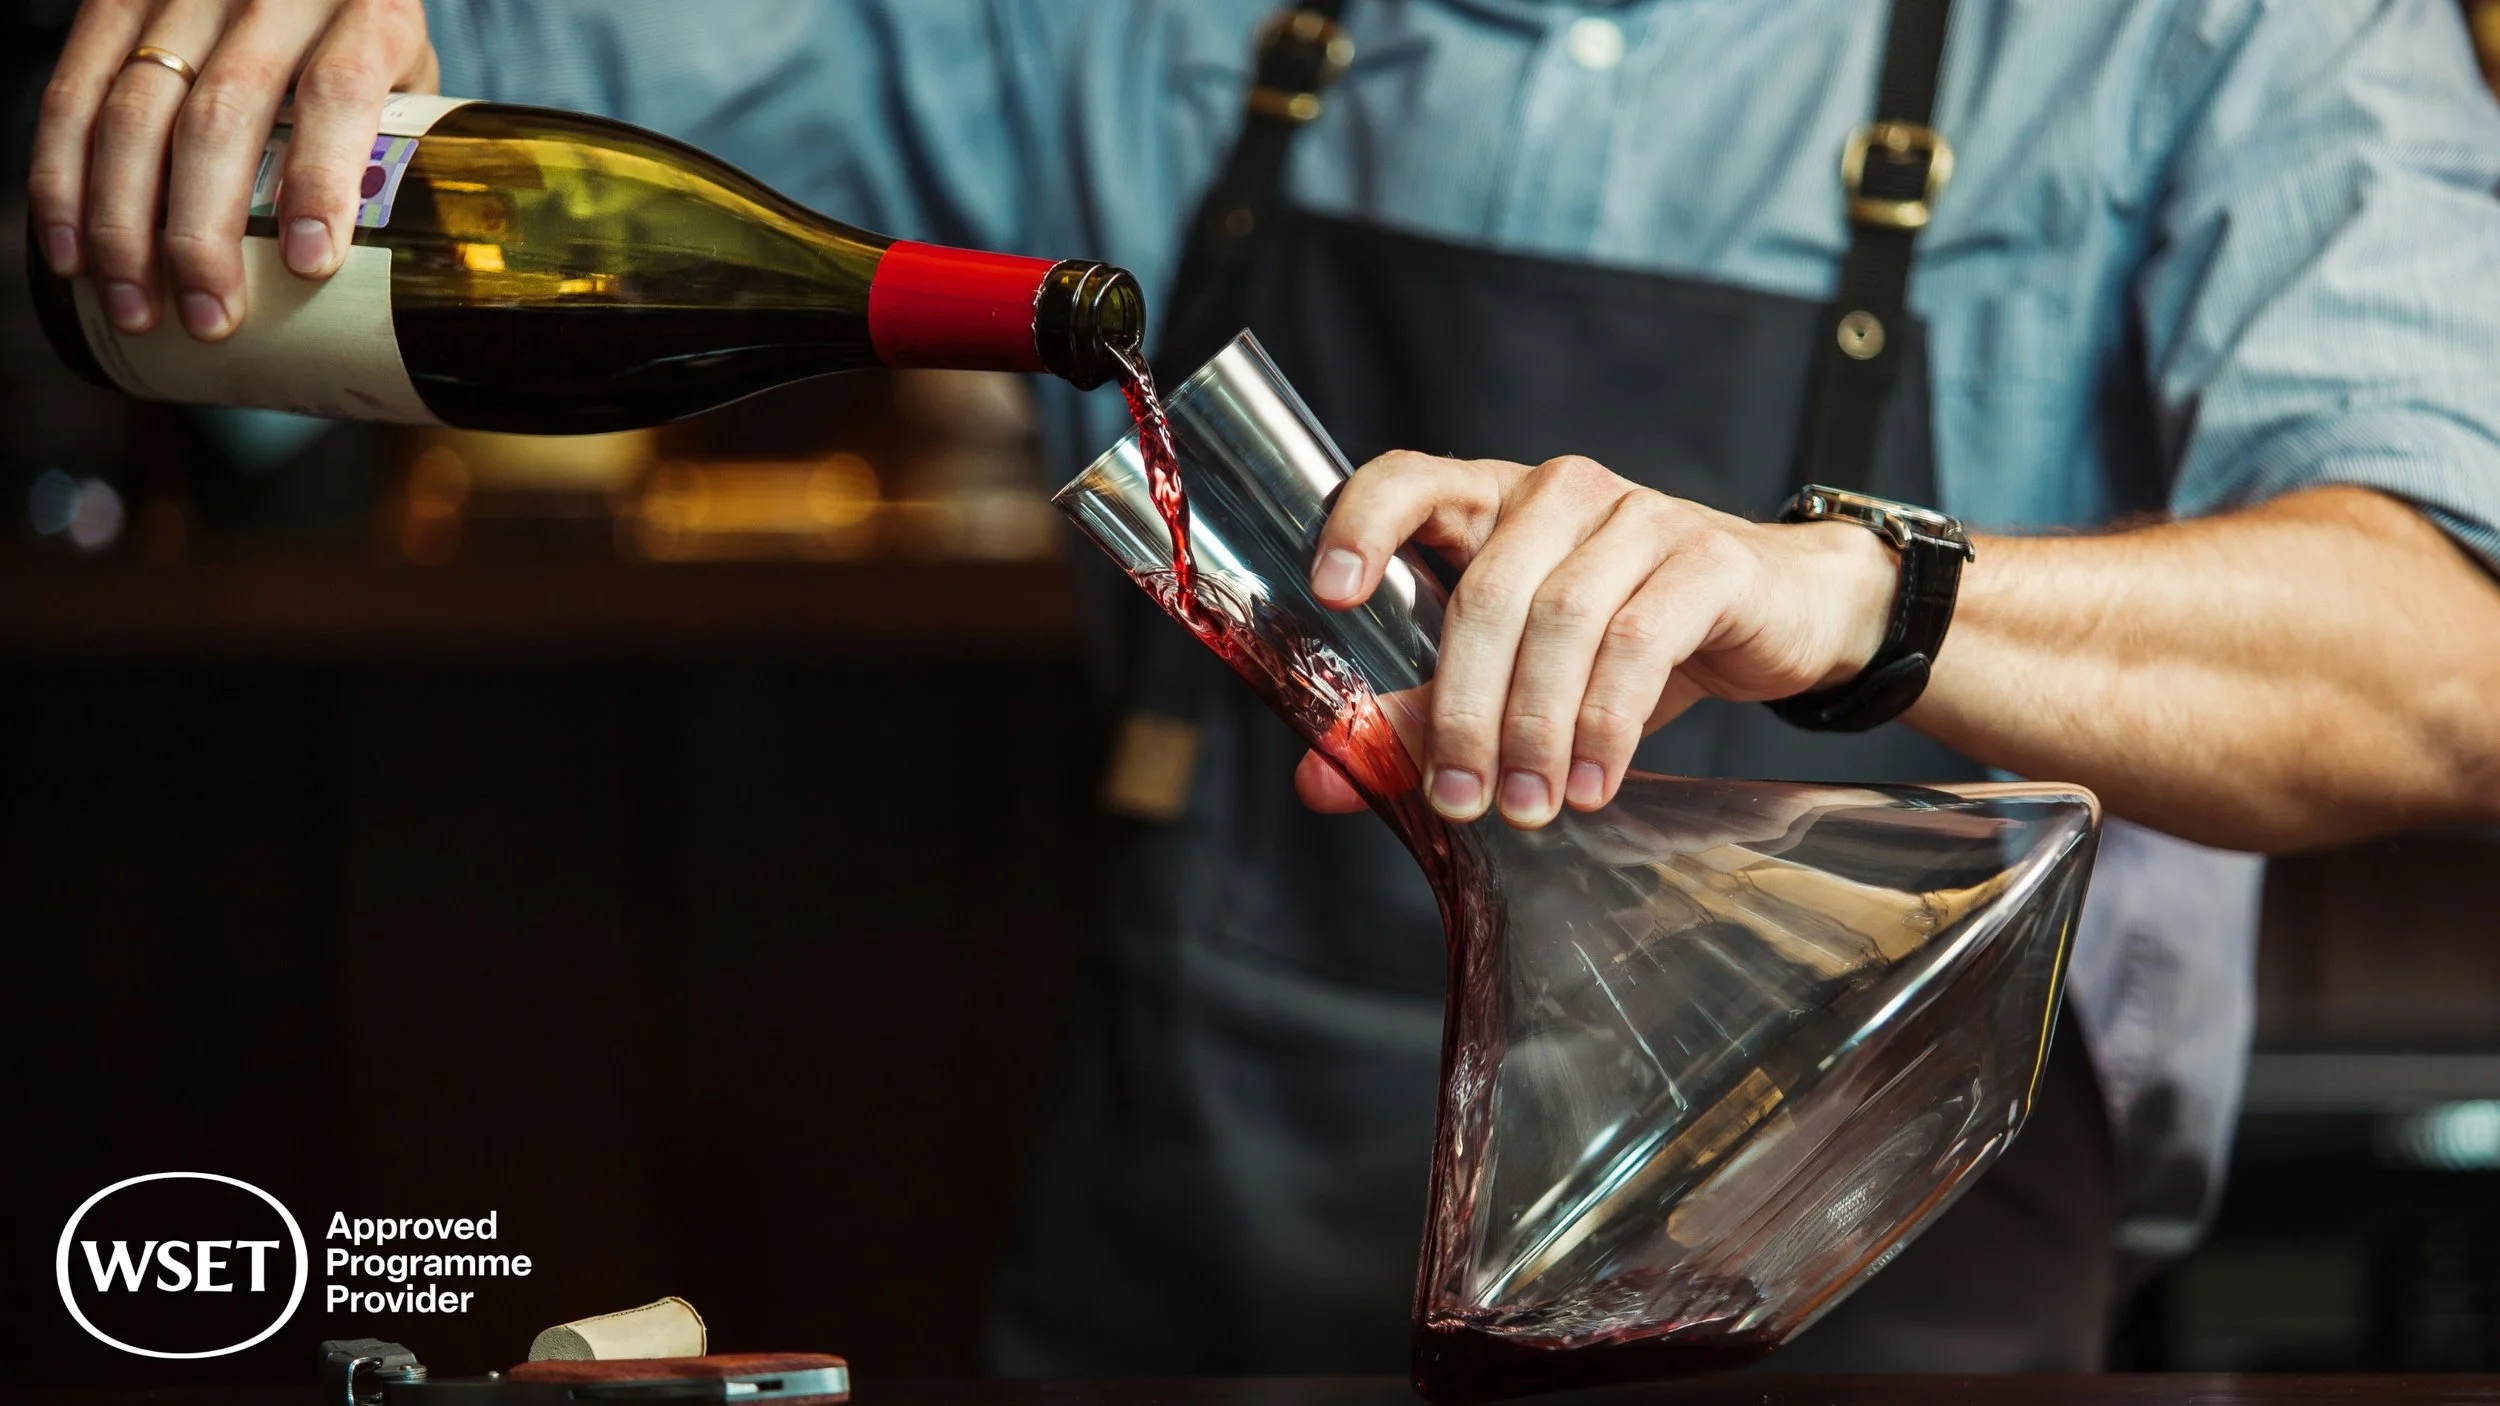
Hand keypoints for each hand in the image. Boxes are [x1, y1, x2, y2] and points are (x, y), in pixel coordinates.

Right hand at [30, 0, 437, 340]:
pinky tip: (73, 252)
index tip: (309, 263)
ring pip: (135, 111)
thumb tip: (391, 278)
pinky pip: (73, 90)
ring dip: (124, 224)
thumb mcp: (408, 79)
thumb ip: (400, 150)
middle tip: (209, 319)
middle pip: (223, 115)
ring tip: (136, 306)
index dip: (319, 180)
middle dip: (204, 232)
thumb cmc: (362, 38)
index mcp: (366, 11)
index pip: (337, 91)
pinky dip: (62, 179)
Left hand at [1293, 453, 1899, 826]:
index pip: (1409, 480)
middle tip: (1459, 800)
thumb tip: (1320, 778)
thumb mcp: (1520, 675)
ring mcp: (1638, 516)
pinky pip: (1641, 641)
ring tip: (1527, 809)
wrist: (1784, 614)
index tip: (1330, 594)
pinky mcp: (1707, 557)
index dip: (1363, 524)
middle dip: (1464, 709)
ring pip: (1561, 621)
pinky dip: (1607, 723)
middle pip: (1487, 593)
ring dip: (1535, 729)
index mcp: (1493, 503)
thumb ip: (1420, 717)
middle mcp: (1559, 494)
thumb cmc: (1634, 638)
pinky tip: (1593, 784)